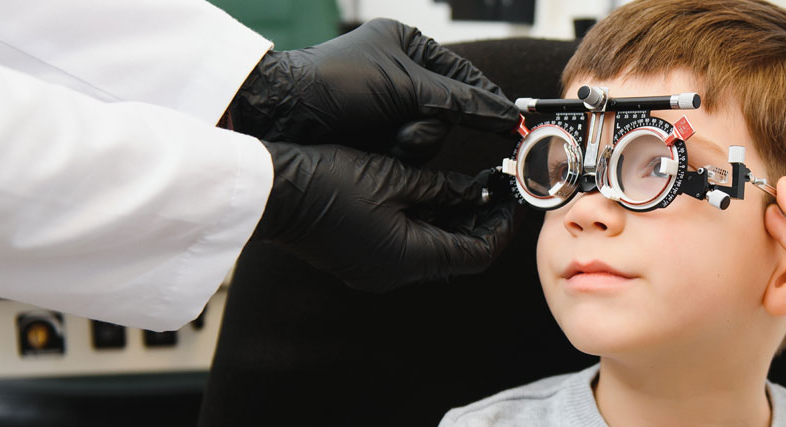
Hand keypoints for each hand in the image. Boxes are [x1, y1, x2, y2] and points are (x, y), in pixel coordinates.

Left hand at [225, 18, 517, 157]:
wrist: (285, 115)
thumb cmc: (335, 84)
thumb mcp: (404, 87)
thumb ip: (458, 101)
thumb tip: (503, 113)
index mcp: (410, 47)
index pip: (465, 77)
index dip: (486, 101)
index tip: (511, 124)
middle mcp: (404, 76)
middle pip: (450, 112)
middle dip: (430, 125)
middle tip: (410, 128)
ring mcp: (391, 109)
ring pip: (431, 137)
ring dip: (413, 143)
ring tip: (387, 138)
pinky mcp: (380, 137)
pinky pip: (410, 153)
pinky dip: (399, 154)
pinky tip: (379, 149)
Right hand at [251, 141, 514, 291]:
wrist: (270, 189)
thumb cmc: (326, 181)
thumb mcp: (394, 176)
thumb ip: (442, 187)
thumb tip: (474, 189)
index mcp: (408, 258)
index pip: (476, 253)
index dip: (502, 226)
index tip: (515, 199)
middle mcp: (394, 271)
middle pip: (456, 252)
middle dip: (481, 219)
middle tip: (499, 187)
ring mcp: (375, 267)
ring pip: (432, 246)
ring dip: (454, 217)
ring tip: (473, 183)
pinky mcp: (360, 256)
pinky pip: (407, 242)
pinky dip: (427, 219)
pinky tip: (435, 190)